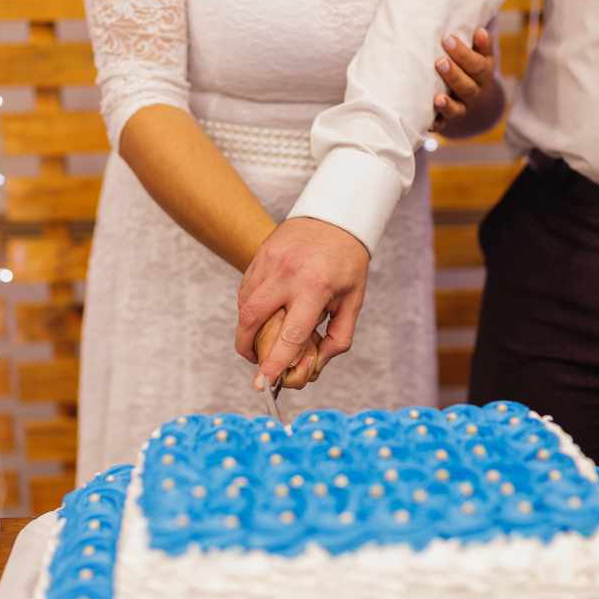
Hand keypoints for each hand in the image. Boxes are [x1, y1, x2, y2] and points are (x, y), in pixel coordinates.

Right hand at [236, 217, 369, 390]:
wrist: (336, 215)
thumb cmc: (347, 261)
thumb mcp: (354, 300)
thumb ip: (339, 336)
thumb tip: (317, 363)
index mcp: (315, 288)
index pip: (289, 335)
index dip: (274, 363)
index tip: (262, 383)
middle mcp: (288, 275)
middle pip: (252, 319)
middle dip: (246, 347)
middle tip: (254, 360)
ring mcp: (270, 262)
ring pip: (244, 305)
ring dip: (247, 327)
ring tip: (263, 334)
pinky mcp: (260, 255)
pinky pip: (246, 289)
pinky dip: (249, 307)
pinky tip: (264, 310)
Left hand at [431, 26, 504, 136]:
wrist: (473, 92)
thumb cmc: (469, 62)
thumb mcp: (478, 51)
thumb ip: (479, 41)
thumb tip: (480, 29)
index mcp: (483, 72)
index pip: (477, 64)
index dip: (465, 53)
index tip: (448, 38)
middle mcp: (476, 91)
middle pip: (468, 86)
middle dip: (454, 74)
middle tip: (439, 61)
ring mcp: (463, 107)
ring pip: (458, 108)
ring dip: (447, 103)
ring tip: (437, 97)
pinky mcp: (449, 119)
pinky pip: (445, 124)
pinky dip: (438, 124)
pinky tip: (430, 124)